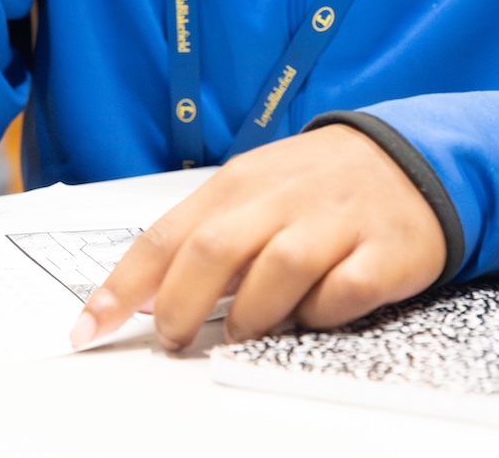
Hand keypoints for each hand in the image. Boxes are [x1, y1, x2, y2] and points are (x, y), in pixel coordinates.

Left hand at [73, 124, 445, 350]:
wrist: (410, 159)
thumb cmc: (315, 186)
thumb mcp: (253, 192)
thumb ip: (204, 235)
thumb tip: (144, 292)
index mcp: (237, 184)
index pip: (165, 236)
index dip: (121, 287)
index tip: (88, 328)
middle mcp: (281, 199)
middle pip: (213, 251)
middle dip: (180, 305)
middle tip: (171, 339)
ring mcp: (334, 224)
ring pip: (277, 271)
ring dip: (250, 315)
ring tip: (241, 332)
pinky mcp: (382, 252)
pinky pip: (342, 292)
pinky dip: (321, 312)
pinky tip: (314, 312)